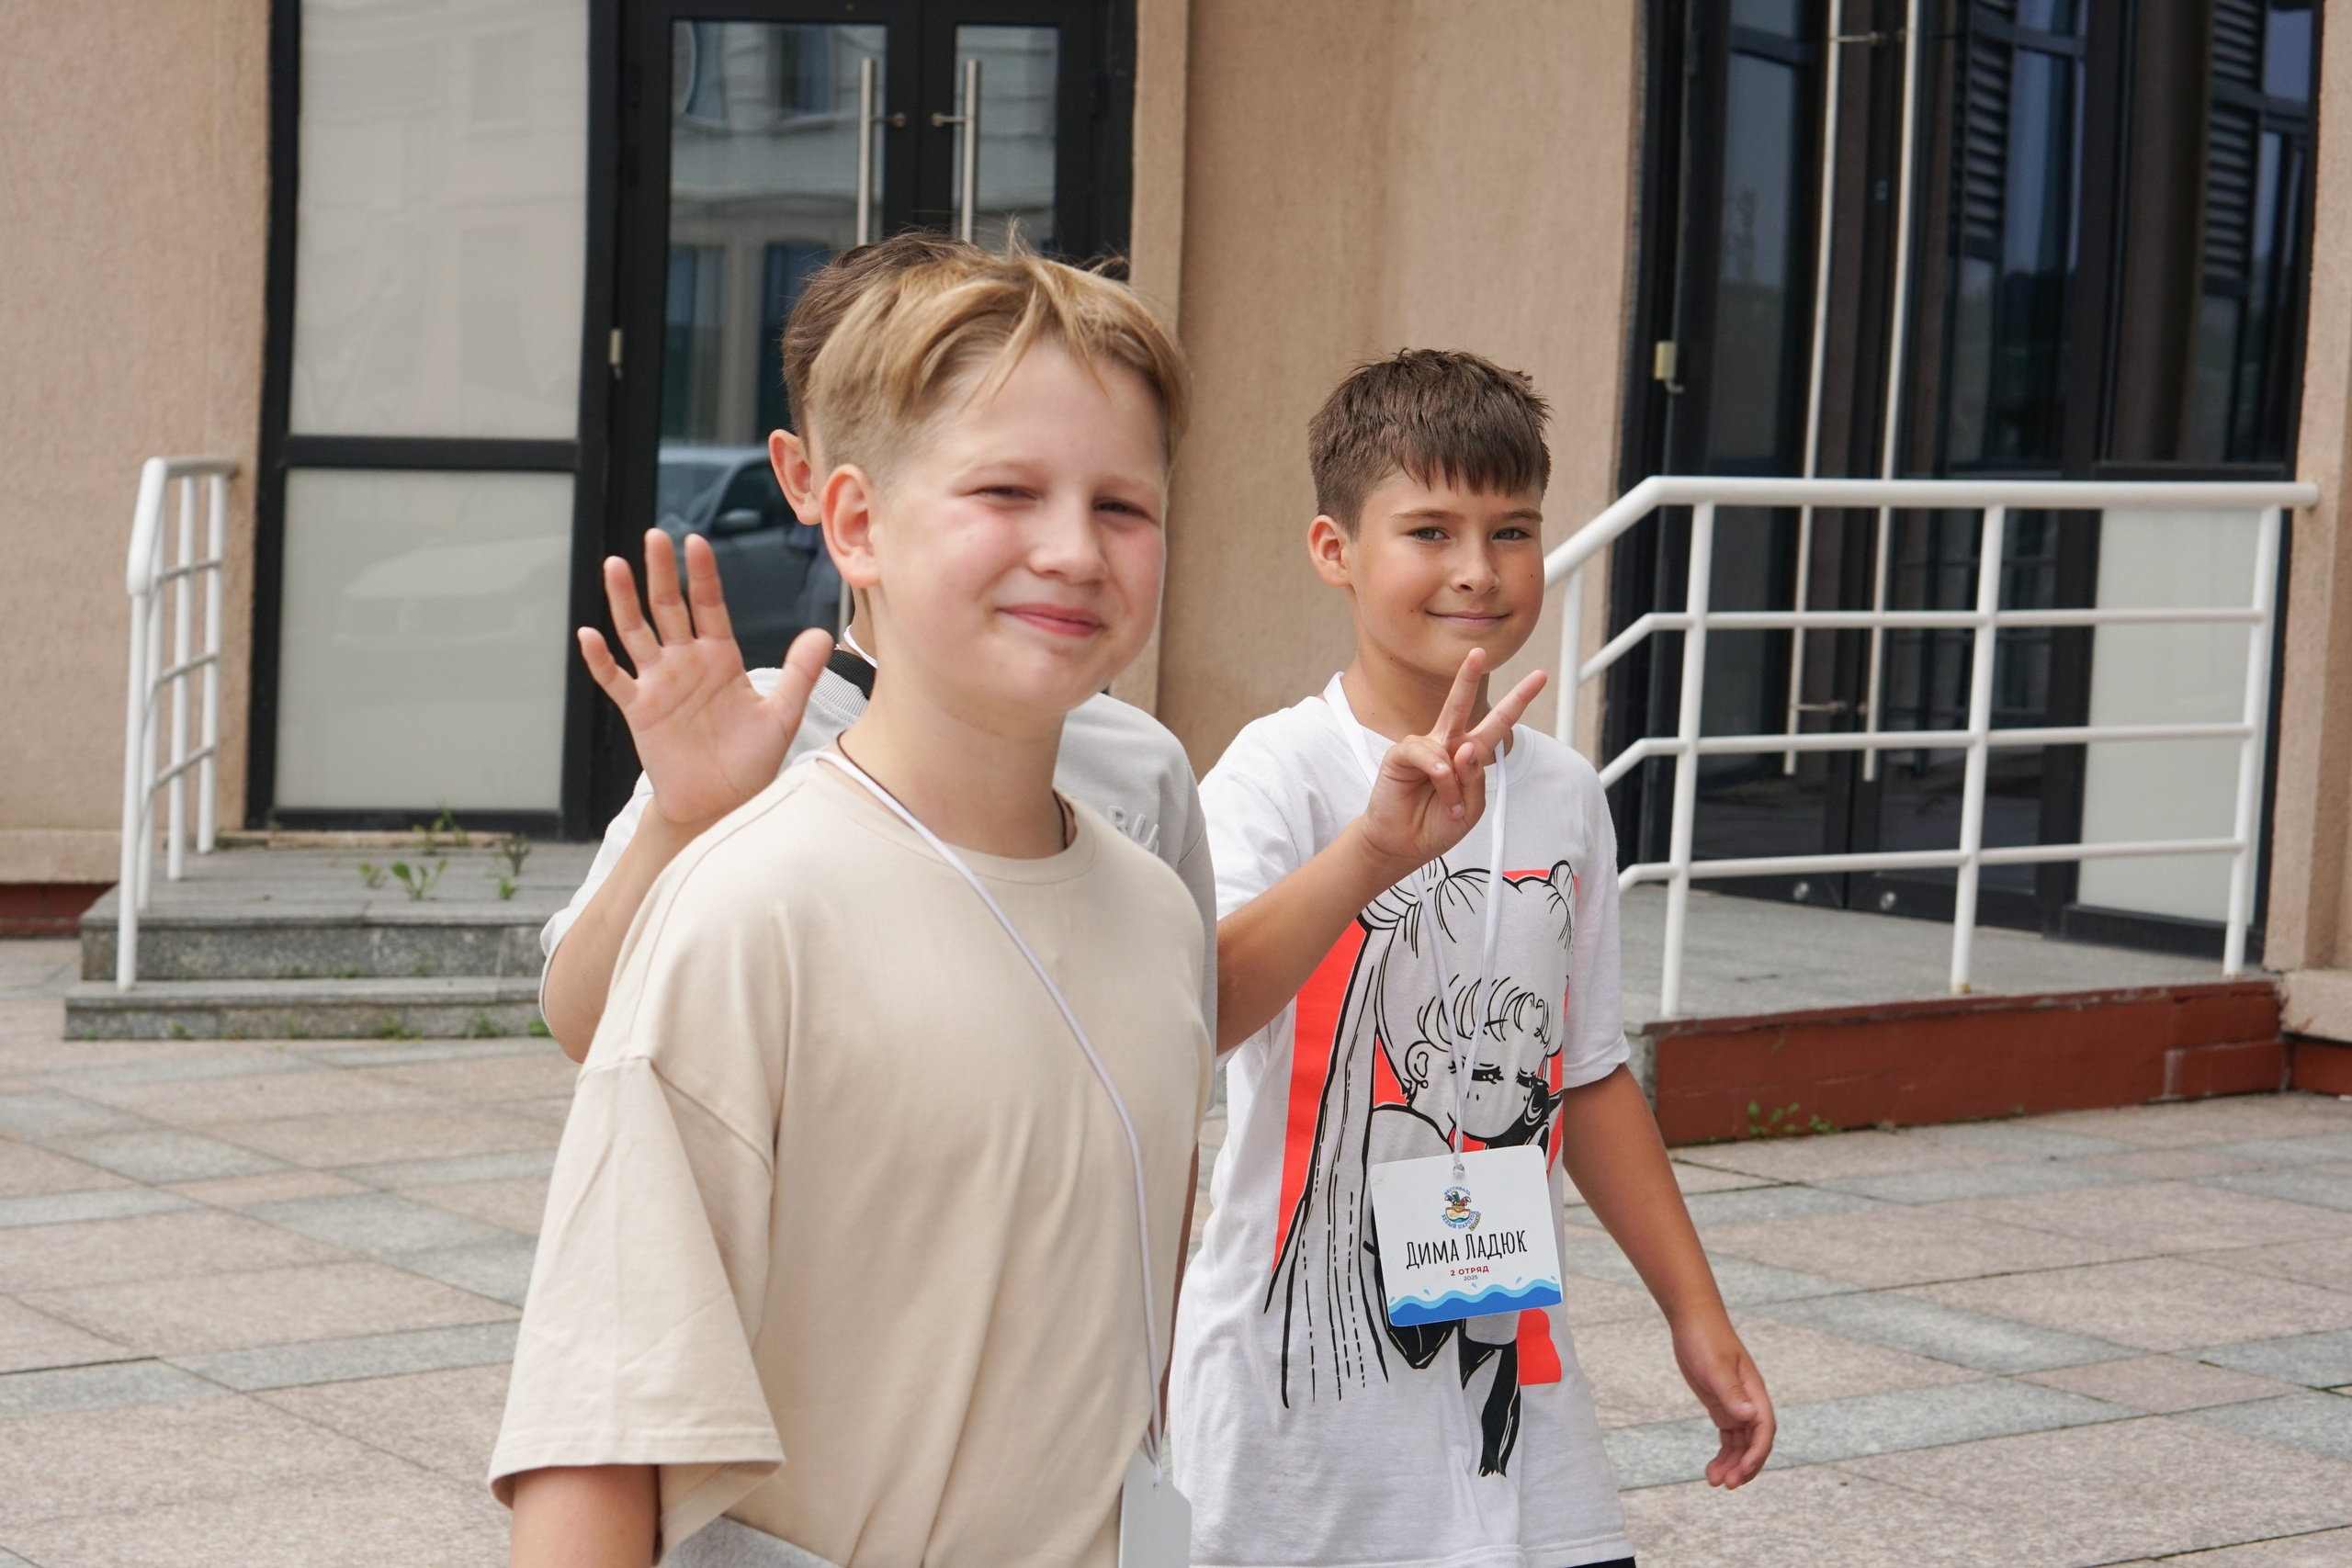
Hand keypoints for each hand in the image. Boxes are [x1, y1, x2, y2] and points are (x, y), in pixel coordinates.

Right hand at [578, 530, 835, 831]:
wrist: (721, 803)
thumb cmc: (751, 761)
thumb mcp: (781, 715)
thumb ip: (799, 674)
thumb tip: (822, 634)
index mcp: (721, 658)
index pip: (709, 605)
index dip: (702, 575)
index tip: (696, 542)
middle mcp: (686, 663)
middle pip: (668, 608)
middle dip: (662, 573)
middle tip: (654, 537)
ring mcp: (659, 683)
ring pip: (636, 633)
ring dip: (624, 601)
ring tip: (614, 566)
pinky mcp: (639, 710)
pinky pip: (615, 679)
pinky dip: (600, 659)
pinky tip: (589, 634)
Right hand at [1355, 649, 1547, 874]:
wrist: (1405, 844)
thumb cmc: (1438, 824)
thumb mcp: (1473, 808)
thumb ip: (1475, 778)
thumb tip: (1466, 747)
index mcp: (1470, 754)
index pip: (1497, 723)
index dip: (1517, 701)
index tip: (1538, 678)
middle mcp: (1447, 744)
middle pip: (1460, 703)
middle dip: (1468, 676)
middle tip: (1478, 652)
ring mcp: (1424, 746)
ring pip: (1449, 741)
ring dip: (1455, 781)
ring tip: (1451, 805)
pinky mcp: (1402, 754)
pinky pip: (1429, 755)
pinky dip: (1438, 776)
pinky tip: (1437, 788)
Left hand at [1672, 1313, 1773, 1487]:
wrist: (1692, 1321)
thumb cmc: (1706, 1339)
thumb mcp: (1715, 1366)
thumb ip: (1732, 1392)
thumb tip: (1751, 1417)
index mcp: (1754, 1392)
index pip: (1764, 1430)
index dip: (1757, 1453)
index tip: (1743, 1470)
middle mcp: (1749, 1403)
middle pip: (1754, 1443)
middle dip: (1744, 1466)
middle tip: (1727, 1485)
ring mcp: (1736, 1406)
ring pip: (1740, 1445)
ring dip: (1732, 1465)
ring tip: (1714, 1482)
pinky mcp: (1721, 1407)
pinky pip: (1728, 1438)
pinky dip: (1723, 1455)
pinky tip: (1712, 1469)